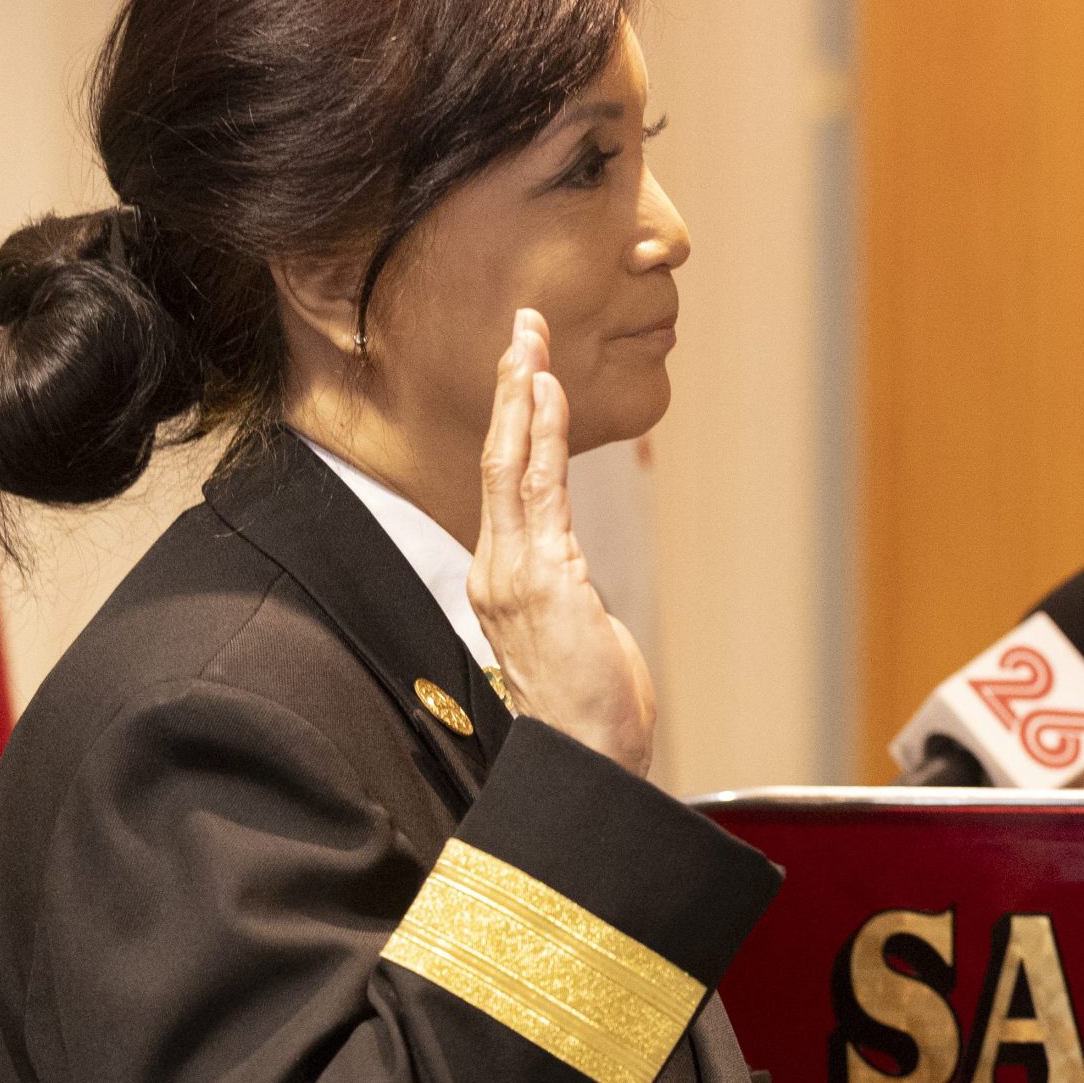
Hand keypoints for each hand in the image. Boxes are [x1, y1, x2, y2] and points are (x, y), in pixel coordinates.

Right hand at [469, 310, 655, 775]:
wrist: (587, 760)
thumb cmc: (587, 709)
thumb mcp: (573, 635)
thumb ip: (564, 594)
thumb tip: (573, 580)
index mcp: (501, 576)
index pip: (504, 481)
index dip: (512, 420)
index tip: (525, 367)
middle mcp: (496, 567)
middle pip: (497, 457)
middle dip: (510, 386)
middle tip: (522, 322)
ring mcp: (512, 571)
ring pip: (509, 462)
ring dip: (522, 394)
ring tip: (529, 338)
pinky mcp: (540, 577)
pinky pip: (536, 490)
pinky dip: (540, 435)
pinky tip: (546, 390)